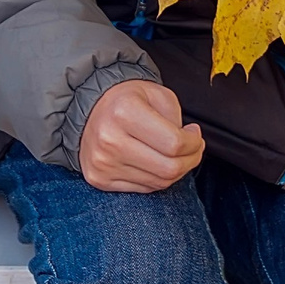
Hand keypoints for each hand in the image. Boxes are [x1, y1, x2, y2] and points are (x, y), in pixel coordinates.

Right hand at [79, 80, 205, 192]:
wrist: (90, 109)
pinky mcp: (99, 179)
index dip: (194, 143)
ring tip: (174, 154)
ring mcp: (102, 163)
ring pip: (159, 182)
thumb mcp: (157, 94)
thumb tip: (190, 147)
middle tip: (193, 148)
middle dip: (191, 160)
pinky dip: (156, 178)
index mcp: (124, 111)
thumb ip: (176, 119)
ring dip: (175, 171)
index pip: (175, 143)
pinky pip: (143, 189)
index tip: (194, 135)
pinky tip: (155, 162)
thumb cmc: (127, 100)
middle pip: (169, 168)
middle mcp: (109, 139)